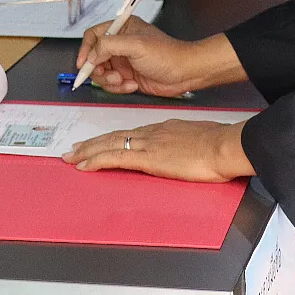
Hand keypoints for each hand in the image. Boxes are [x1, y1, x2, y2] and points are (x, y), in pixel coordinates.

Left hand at [63, 119, 253, 181]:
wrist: (222, 145)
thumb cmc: (218, 145)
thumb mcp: (199, 140)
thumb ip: (186, 144)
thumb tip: (185, 151)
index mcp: (163, 129)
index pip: (131, 133)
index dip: (112, 138)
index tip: (101, 142)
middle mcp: (151, 132)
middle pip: (115, 136)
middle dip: (93, 143)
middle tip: (75, 148)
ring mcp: (147, 144)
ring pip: (109, 144)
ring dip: (87, 151)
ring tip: (71, 156)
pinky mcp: (147, 157)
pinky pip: (114, 156)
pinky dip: (96, 160)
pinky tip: (84, 165)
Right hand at [75, 18, 245, 95]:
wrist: (185, 74)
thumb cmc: (168, 54)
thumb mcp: (135, 45)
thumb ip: (109, 46)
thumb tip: (91, 55)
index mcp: (122, 29)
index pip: (93, 36)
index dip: (85, 49)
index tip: (83, 64)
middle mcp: (121, 44)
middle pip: (94, 57)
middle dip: (99, 70)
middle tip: (109, 75)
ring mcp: (124, 61)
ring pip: (102, 73)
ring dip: (110, 81)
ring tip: (123, 81)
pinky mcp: (128, 76)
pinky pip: (113, 84)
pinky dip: (119, 87)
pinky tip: (133, 85)